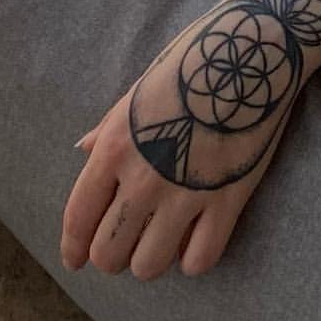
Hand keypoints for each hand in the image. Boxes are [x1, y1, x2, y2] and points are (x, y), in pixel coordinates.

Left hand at [61, 0, 320, 278]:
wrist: (247, 55)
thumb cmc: (188, 66)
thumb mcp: (137, 94)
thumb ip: (108, 131)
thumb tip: (82, 152)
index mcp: (114, 148)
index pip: (79, 217)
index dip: (73, 247)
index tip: (75, 261)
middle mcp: (142, 178)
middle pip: (109, 253)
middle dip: (112, 255)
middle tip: (126, 242)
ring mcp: (185, 194)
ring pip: (149, 266)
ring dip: (150, 259)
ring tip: (161, 240)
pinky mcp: (228, 202)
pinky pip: (199, 261)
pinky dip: (193, 258)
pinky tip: (195, 238)